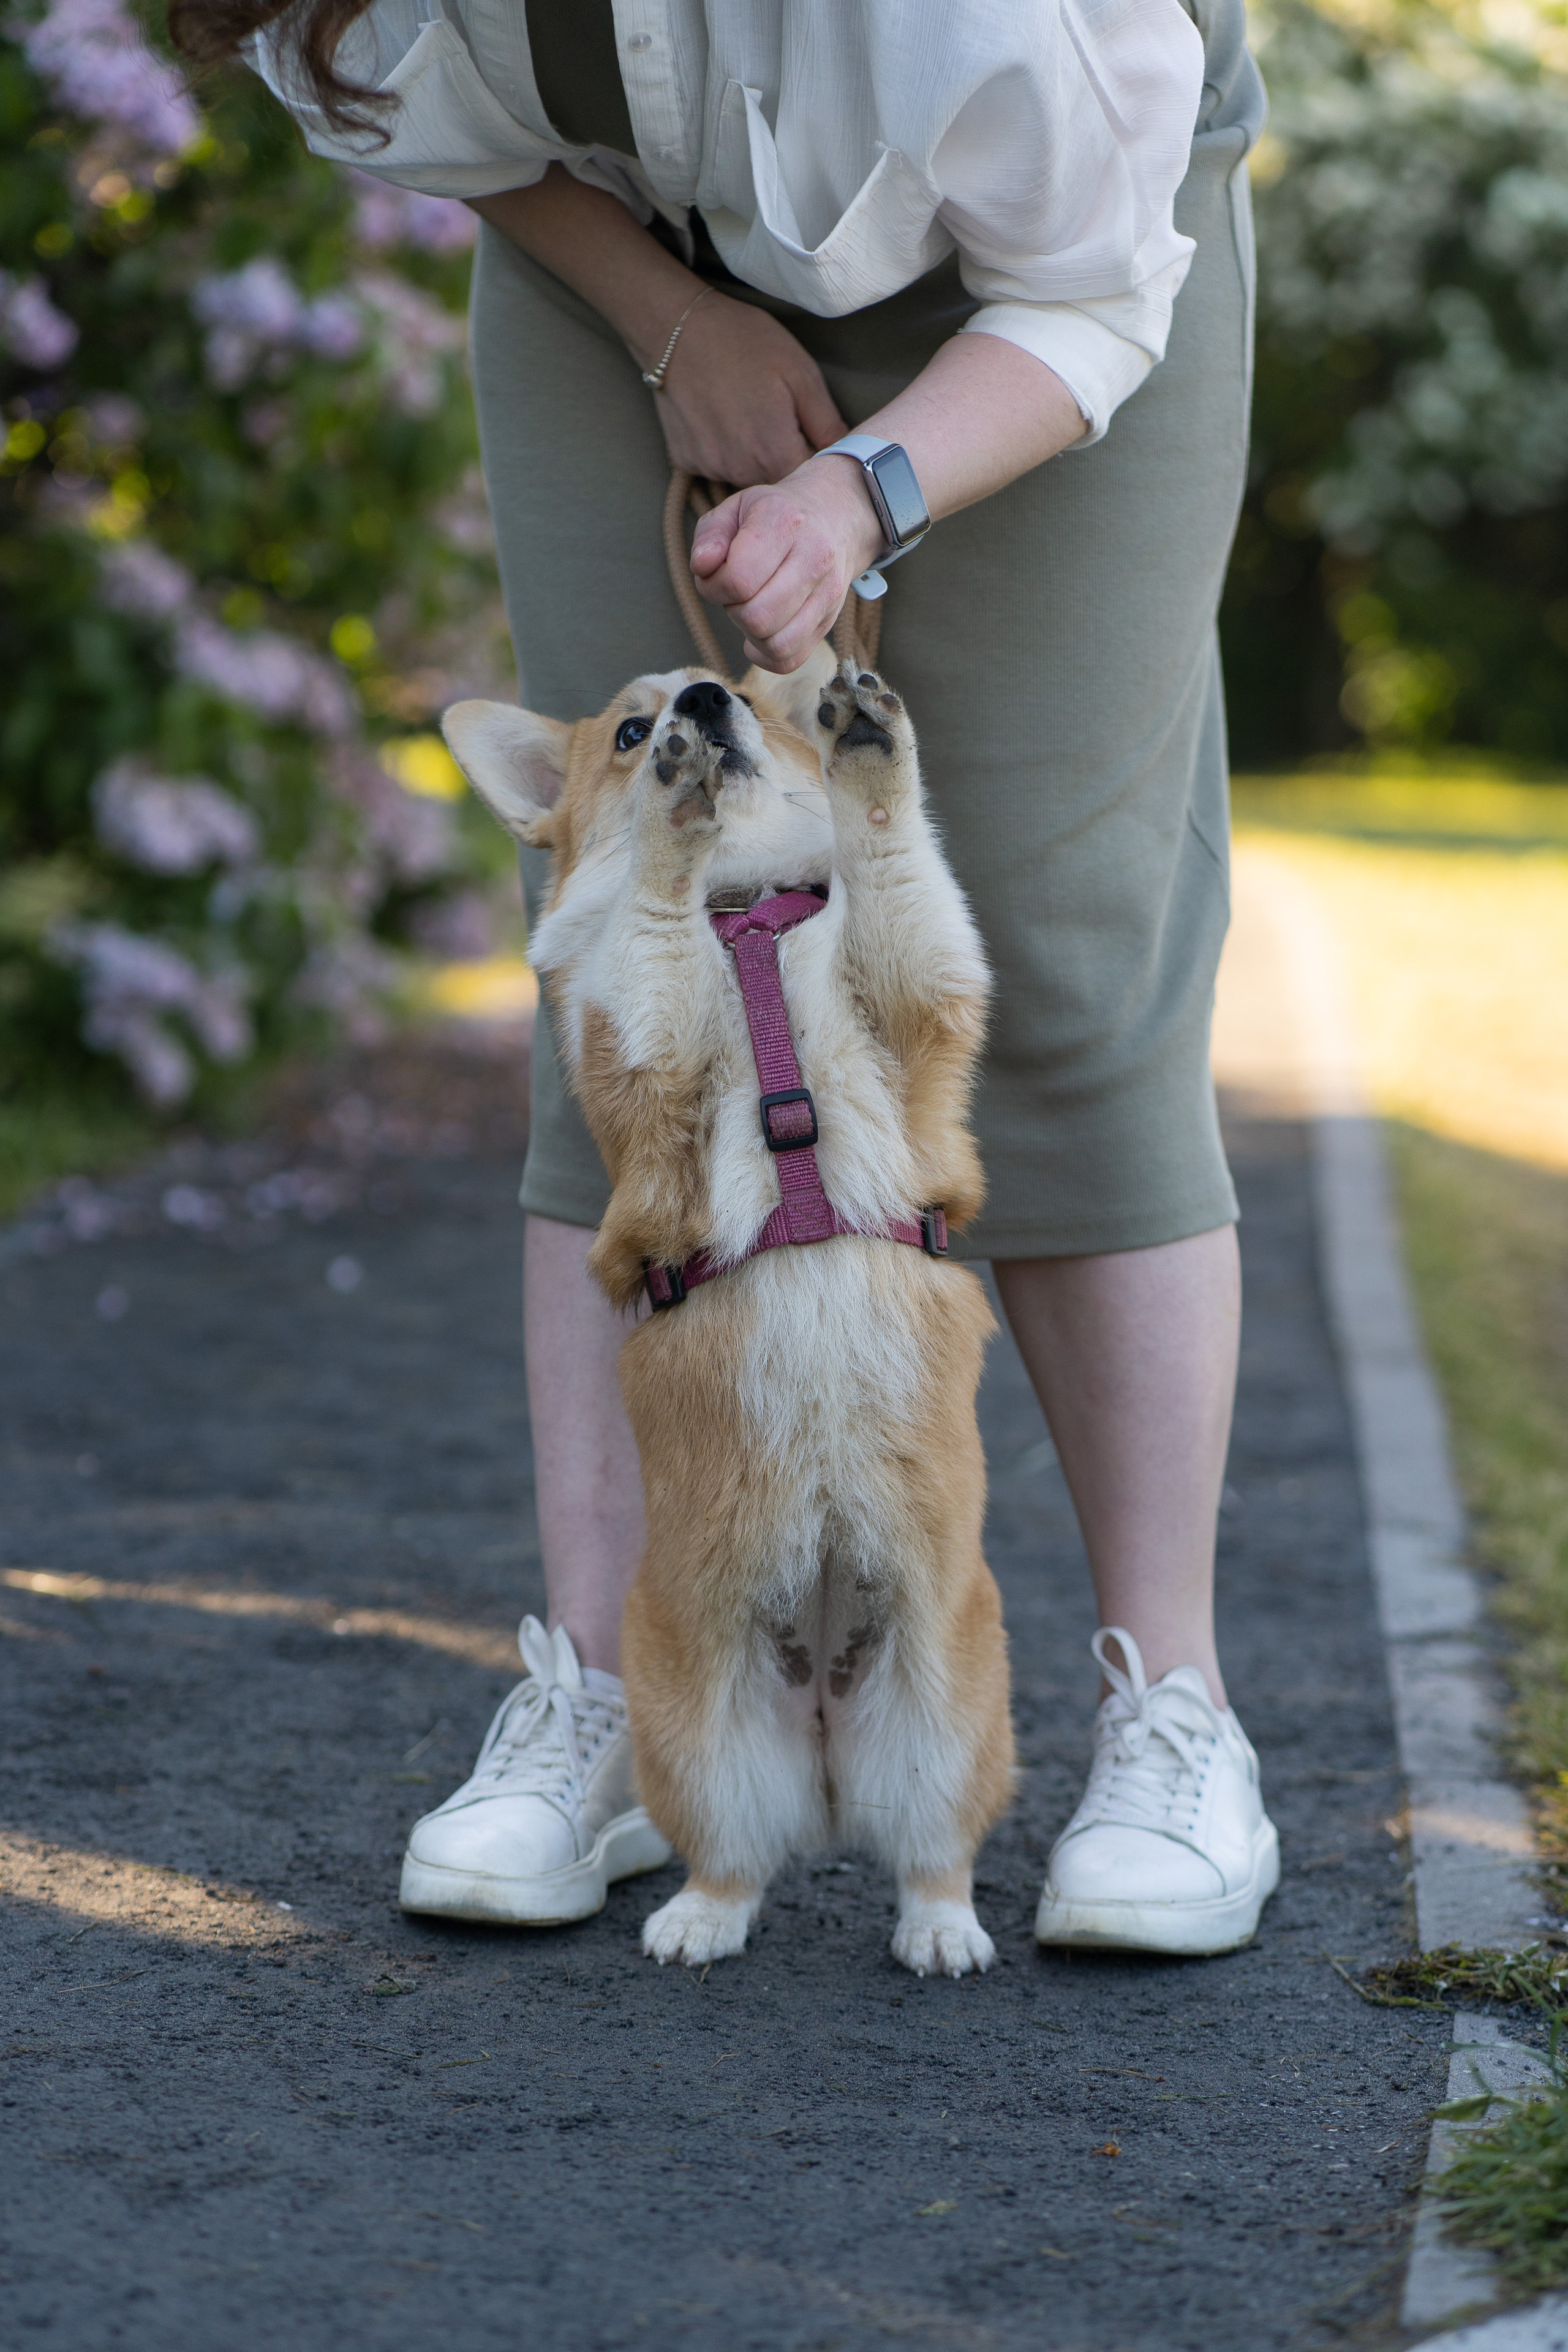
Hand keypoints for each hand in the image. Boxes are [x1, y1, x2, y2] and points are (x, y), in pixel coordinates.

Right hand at [652, 289, 846, 486]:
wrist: (677, 329)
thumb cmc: (745, 342)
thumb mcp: (800, 373)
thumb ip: (826, 422)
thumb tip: (846, 453)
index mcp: (775, 453)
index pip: (807, 481)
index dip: (815, 462)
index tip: (812, 439)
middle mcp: (741, 470)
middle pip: (776, 482)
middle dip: (784, 460)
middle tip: (779, 419)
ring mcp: (710, 467)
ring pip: (746, 476)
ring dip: (754, 458)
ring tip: (749, 416)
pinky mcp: (686, 461)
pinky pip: (716, 466)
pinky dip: (724, 451)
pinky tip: (722, 419)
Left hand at [689, 458, 883, 673]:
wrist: (833, 517)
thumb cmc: (774, 516)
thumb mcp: (735, 509)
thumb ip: (710, 535)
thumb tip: (703, 567)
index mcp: (784, 523)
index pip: (739, 580)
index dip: (714, 588)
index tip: (717, 577)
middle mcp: (814, 557)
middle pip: (758, 618)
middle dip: (734, 611)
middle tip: (737, 593)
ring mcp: (828, 592)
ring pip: (776, 644)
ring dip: (751, 634)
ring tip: (752, 608)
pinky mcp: (830, 619)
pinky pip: (791, 658)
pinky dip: (766, 654)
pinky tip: (762, 633)